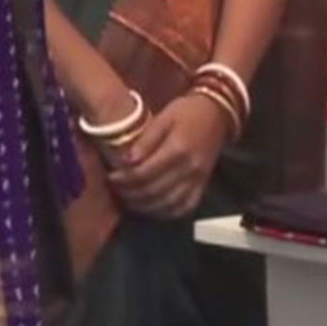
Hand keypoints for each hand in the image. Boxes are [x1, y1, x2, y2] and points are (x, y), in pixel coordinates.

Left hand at [105, 93, 231, 220]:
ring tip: (128, 199)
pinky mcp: (203, 186)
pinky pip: (185, 208)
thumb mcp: (163, 117)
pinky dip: (166, 212)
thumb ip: (146, 140)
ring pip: (168, 204)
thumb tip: (126, 161)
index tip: (110, 177)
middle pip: (154, 191)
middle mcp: (189, 169)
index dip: (124, 179)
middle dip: (130, 194)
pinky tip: (152, 208)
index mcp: (177, 149)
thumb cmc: (186, 112)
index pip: (145, 173)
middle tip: (115, 189)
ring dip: (145, 206)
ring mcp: (198, 181)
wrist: (216, 115)